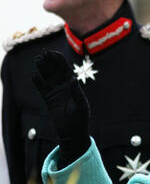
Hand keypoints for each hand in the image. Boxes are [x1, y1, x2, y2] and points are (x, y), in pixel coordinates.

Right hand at [32, 49, 90, 165]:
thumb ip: (76, 92)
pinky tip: (34, 76)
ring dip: (42, 68)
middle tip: (44, 52)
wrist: (72, 131)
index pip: (65, 69)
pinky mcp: (47, 99)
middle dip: (49, 61)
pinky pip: (41, 88)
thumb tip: (73, 79)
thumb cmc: (80, 118)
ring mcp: (54, 92)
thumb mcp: (81, 105)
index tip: (54, 53)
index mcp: (72, 85)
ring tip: (37, 60)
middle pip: (54, 70)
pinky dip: (37, 82)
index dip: (60, 60)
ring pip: (46, 77)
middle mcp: (63, 86)